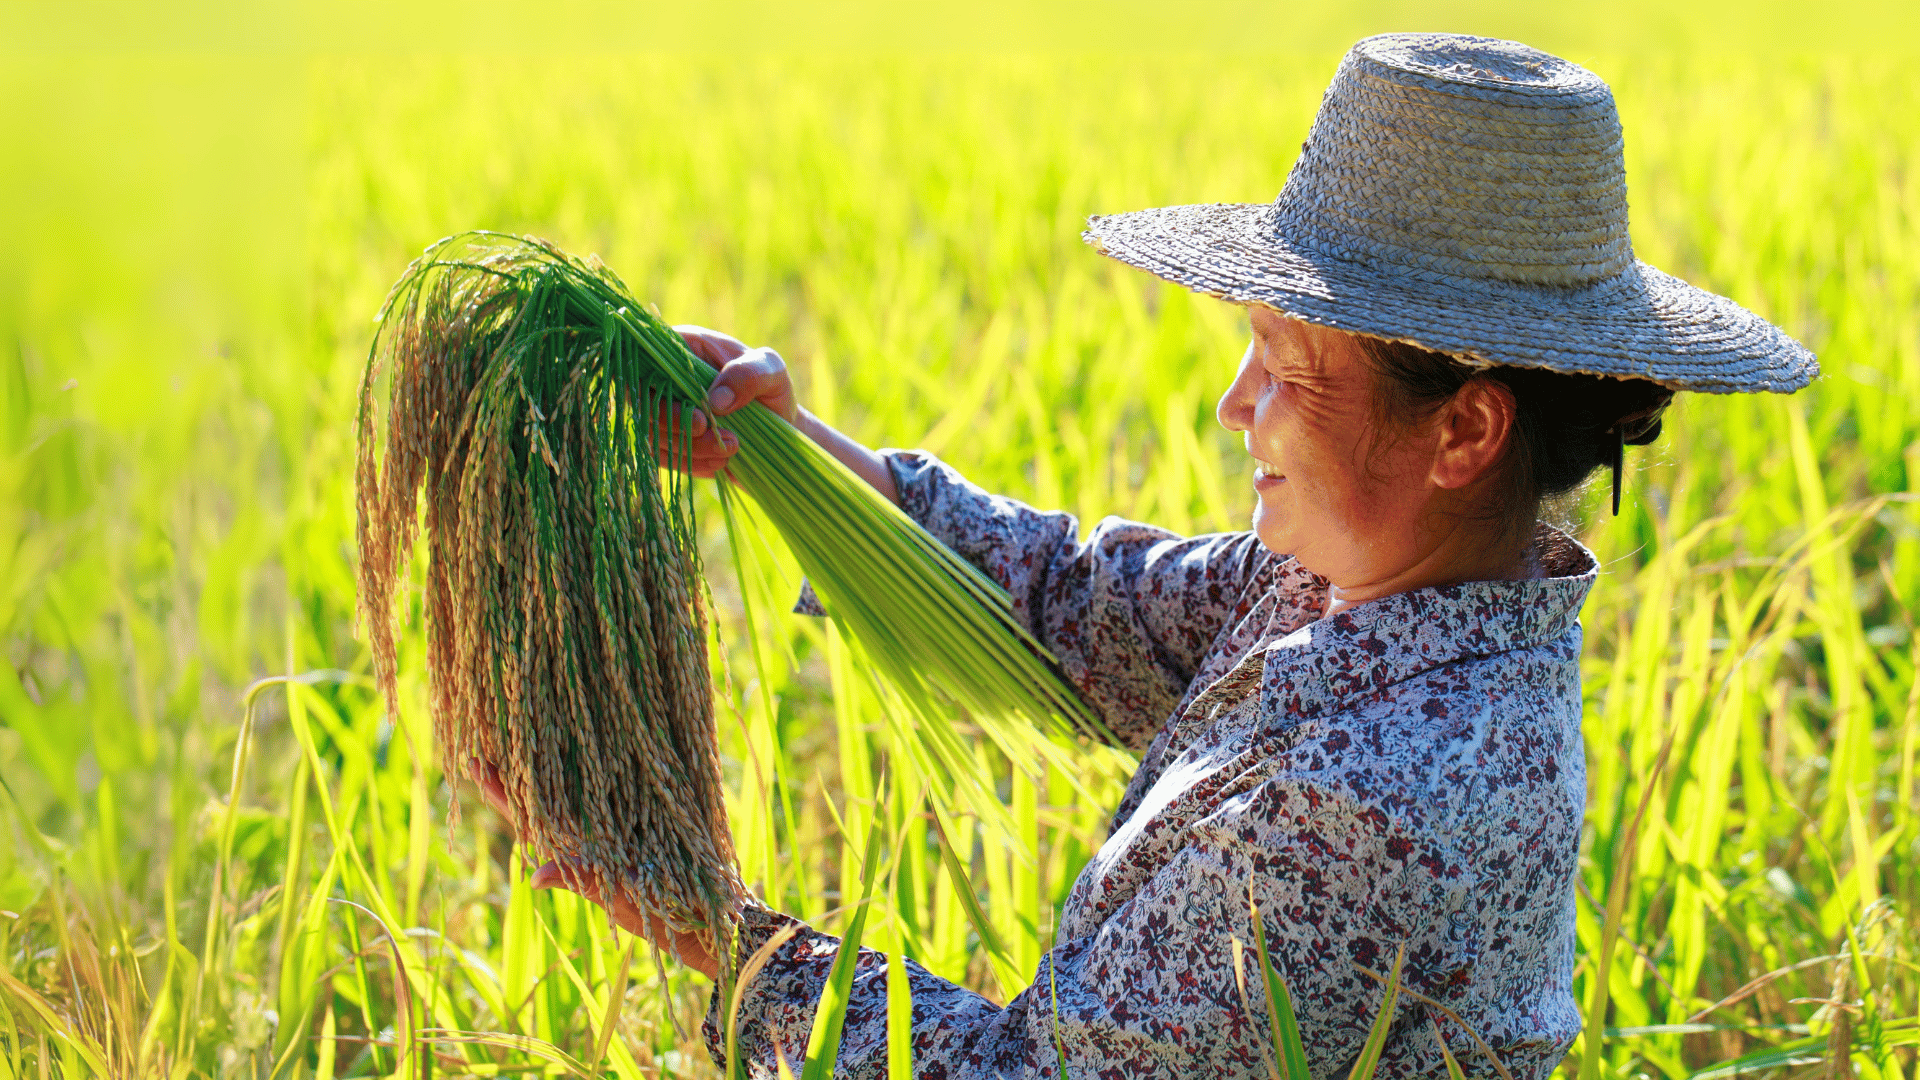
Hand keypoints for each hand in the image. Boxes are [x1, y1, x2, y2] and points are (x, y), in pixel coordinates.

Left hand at [475, 767, 720, 979]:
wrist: (713, 922)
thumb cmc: (666, 910)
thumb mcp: (621, 895)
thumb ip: (580, 878)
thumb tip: (532, 875)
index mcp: (580, 853)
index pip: (530, 820)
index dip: (503, 794)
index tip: (475, 765)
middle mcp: (589, 845)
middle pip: (539, 810)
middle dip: (510, 782)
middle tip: (479, 753)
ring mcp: (609, 843)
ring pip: (563, 809)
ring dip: (538, 785)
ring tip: (519, 755)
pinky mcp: (634, 841)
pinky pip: (597, 811)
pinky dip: (580, 791)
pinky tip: (573, 775)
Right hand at [661, 325, 799, 477]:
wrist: (780, 428)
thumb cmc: (772, 390)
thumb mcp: (771, 371)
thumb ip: (748, 375)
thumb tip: (714, 400)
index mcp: (683, 348)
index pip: (646, 361)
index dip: (658, 390)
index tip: (695, 414)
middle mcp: (666, 378)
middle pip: (644, 402)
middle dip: (676, 425)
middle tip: (714, 433)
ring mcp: (665, 411)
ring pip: (653, 434)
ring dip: (689, 448)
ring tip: (731, 449)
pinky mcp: (670, 440)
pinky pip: (665, 457)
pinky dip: (692, 464)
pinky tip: (721, 462)